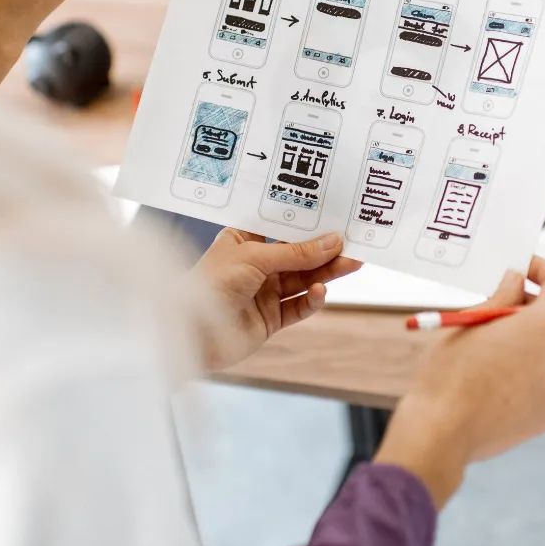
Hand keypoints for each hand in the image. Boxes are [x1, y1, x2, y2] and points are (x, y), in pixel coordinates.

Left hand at [191, 229, 362, 370]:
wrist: (191, 332)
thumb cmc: (211, 284)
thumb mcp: (255, 258)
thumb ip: (296, 253)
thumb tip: (333, 242)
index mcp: (243, 240)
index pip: (280, 226)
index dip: (305, 221)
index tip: (334, 213)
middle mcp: (255, 264)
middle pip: (298, 254)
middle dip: (324, 249)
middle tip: (353, 243)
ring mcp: (263, 292)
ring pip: (303, 280)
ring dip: (326, 272)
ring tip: (352, 263)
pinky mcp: (270, 318)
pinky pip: (297, 307)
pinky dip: (312, 300)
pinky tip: (321, 291)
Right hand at [374, 257, 544, 506]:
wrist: (444, 432)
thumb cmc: (451, 372)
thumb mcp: (472, 321)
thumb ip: (502, 296)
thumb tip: (516, 280)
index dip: (543, 270)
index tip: (524, 269)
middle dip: (530, 311)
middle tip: (495, 311)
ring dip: (529, 345)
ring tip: (490, 352)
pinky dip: (528, 375)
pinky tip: (495, 382)